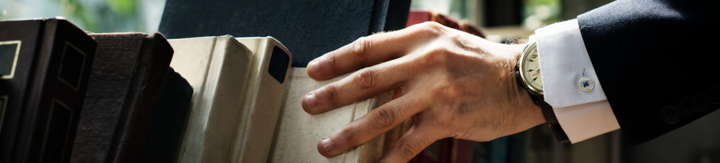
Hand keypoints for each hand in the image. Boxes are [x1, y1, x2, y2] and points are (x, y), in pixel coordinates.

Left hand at [302, 22, 544, 161]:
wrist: (524, 80)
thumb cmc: (481, 63)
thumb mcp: (445, 42)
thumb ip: (411, 51)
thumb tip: (372, 68)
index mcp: (421, 38)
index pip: (368, 47)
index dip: (337, 59)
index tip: (315, 70)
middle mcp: (425, 61)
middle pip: (367, 80)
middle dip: (332, 94)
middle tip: (309, 105)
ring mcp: (435, 91)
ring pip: (381, 115)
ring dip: (350, 133)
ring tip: (328, 145)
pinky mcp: (447, 120)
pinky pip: (408, 143)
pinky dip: (388, 159)